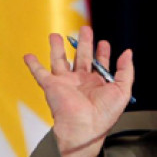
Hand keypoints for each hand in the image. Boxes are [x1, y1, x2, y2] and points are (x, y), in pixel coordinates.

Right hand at [24, 26, 133, 156]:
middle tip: (85, 29)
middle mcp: (81, 82)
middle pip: (81, 57)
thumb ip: (126, 70)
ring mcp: (65, 83)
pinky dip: (33, 65)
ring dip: (57, 47)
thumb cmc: (104, 114)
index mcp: (98, 83)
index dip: (102, 52)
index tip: (104, 43)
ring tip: (56, 35)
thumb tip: (127, 53)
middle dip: (84, 43)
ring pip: (60, 60)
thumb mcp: (123, 90)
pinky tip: (28, 56)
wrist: (84, 127)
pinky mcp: (52, 86)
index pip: (100, 63)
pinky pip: (40, 73)